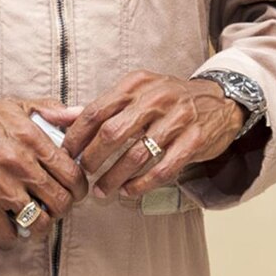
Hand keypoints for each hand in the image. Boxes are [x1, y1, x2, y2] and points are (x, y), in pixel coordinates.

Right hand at [0, 99, 86, 244]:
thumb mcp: (11, 107)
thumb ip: (48, 109)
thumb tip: (78, 114)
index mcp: (29, 137)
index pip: (72, 172)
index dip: (80, 186)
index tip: (75, 190)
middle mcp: (16, 162)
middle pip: (61, 200)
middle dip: (64, 208)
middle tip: (57, 206)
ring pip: (39, 221)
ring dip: (42, 225)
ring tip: (38, 219)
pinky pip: (9, 233)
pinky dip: (14, 234)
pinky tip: (12, 225)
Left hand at [62, 73, 244, 201]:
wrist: (219, 101)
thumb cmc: (167, 100)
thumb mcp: (134, 94)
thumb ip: (98, 108)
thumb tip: (56, 118)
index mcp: (134, 84)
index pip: (95, 111)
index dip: (76, 137)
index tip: (66, 156)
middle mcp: (156, 98)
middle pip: (112, 133)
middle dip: (93, 159)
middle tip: (84, 175)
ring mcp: (178, 118)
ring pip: (137, 155)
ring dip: (115, 177)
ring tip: (103, 190)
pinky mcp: (195, 139)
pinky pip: (163, 168)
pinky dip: (142, 184)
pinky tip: (129, 190)